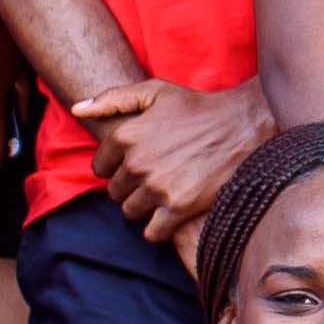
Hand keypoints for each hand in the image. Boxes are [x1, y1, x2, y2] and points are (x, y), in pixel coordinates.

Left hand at [74, 78, 271, 245]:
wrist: (245, 124)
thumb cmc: (199, 108)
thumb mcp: (156, 91)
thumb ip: (113, 98)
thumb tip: (77, 109)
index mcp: (126, 135)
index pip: (100, 168)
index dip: (117, 167)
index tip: (138, 163)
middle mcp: (137, 163)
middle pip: (115, 192)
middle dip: (131, 187)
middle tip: (155, 178)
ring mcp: (157, 187)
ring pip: (131, 212)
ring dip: (144, 207)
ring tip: (165, 194)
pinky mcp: (179, 207)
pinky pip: (152, 232)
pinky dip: (159, 228)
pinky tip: (171, 215)